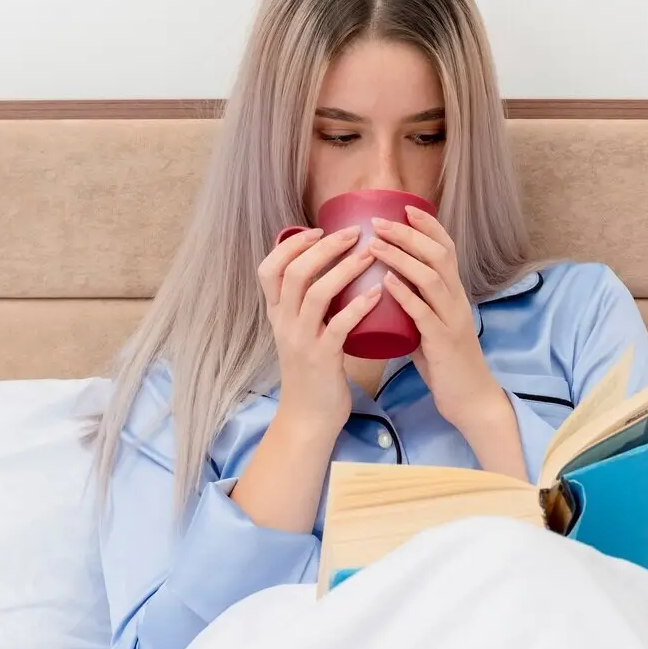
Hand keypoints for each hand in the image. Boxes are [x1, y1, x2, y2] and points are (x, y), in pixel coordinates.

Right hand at [257, 225, 381, 437]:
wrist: (308, 418)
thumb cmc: (312, 373)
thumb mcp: (300, 334)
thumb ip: (308, 308)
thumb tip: (332, 273)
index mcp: (277, 315)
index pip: (269, 269)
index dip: (291, 244)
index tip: (317, 230)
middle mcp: (284, 324)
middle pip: (295, 273)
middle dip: (325, 247)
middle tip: (354, 233)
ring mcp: (301, 341)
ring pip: (316, 294)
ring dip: (345, 269)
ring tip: (370, 254)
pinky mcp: (322, 359)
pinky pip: (339, 326)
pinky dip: (359, 306)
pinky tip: (378, 293)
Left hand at [368, 206, 505, 433]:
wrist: (470, 400)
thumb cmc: (446, 365)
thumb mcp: (429, 328)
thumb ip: (412, 309)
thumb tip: (382, 292)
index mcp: (454, 295)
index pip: (446, 249)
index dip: (427, 226)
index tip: (404, 207)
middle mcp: (456, 301)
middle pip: (438, 255)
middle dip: (408, 235)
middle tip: (378, 222)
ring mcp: (451, 320)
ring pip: (431, 278)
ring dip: (401, 258)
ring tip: (374, 245)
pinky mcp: (443, 343)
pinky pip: (424, 313)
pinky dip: (404, 295)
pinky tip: (386, 282)